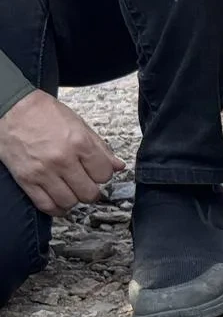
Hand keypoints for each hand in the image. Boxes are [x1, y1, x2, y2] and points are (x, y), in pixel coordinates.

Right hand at [0, 90, 124, 215]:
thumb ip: (101, 148)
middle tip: (85, 183)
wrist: (9, 108)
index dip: (103, 175)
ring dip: (73, 199)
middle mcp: (62, 160)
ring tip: (70, 190)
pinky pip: (46, 205)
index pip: (105, 175)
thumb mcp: (79, 124)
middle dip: (91, 190)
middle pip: (89, 193)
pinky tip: (59, 201)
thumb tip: (119, 167)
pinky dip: (56, 208)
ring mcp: (43, 171)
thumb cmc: (44, 113)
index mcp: (79, 143)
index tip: (96, 172)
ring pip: (70, 202)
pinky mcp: (26, 179)